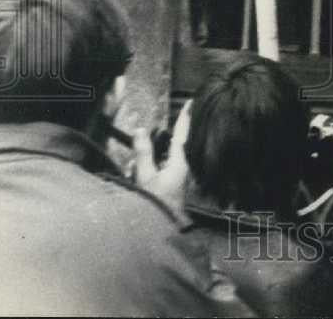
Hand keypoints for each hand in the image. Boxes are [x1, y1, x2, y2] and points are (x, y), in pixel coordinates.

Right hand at [134, 99, 192, 217]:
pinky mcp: (175, 184)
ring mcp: (181, 176)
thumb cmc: (155, 203)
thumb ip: (143, 152)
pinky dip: (156, 163)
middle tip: (164, 127)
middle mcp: (185, 167)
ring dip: (157, 153)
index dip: (185, 117)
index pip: (182, 134)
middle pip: (177, 143)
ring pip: (170, 156)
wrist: (162, 229)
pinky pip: (166, 167)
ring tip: (146, 156)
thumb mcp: (145, 176)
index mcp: (181, 162)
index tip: (192, 102)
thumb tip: (140, 129)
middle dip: (168, 135)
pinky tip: (144, 168)